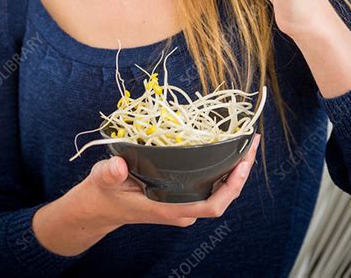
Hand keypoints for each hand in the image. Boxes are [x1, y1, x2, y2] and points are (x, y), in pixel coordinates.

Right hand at [70, 134, 260, 230]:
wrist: (99, 207)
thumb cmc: (103, 193)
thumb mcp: (103, 179)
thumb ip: (110, 173)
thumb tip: (117, 166)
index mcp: (169, 208)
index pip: (212, 206)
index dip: (232, 187)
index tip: (242, 163)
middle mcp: (182, 208)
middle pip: (223, 195)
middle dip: (240, 171)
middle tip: (251, 141)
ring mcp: (182, 203)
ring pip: (218, 189)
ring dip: (234, 168)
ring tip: (245, 141)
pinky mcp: (179, 195)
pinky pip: (209, 184)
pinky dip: (221, 167)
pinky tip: (226, 148)